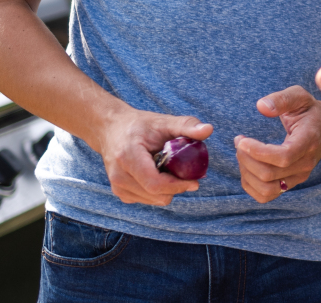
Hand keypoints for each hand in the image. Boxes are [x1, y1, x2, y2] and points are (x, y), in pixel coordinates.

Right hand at [95, 108, 212, 205]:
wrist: (111, 130)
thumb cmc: (139, 125)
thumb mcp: (163, 121)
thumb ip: (186, 125)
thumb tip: (209, 129)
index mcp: (128, 158)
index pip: (155, 184)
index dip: (178, 186)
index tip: (196, 181)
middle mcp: (119, 176)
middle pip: (157, 195)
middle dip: (176, 187)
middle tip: (186, 171)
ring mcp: (118, 187)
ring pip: (154, 200)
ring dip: (168, 189)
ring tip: (169, 169)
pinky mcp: (121, 193)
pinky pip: (148, 199)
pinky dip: (158, 191)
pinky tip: (158, 173)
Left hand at [235, 86, 320, 202]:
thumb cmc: (310, 112)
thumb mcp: (300, 97)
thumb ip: (282, 99)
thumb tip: (261, 106)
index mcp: (308, 141)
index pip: (284, 156)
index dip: (258, 152)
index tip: (242, 140)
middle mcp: (305, 164)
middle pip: (269, 174)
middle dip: (246, 159)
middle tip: (239, 142)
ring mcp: (299, 177)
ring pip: (266, 188)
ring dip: (246, 173)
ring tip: (242, 154)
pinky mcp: (291, 184)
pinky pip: (265, 196)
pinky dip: (250, 184)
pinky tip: (247, 166)